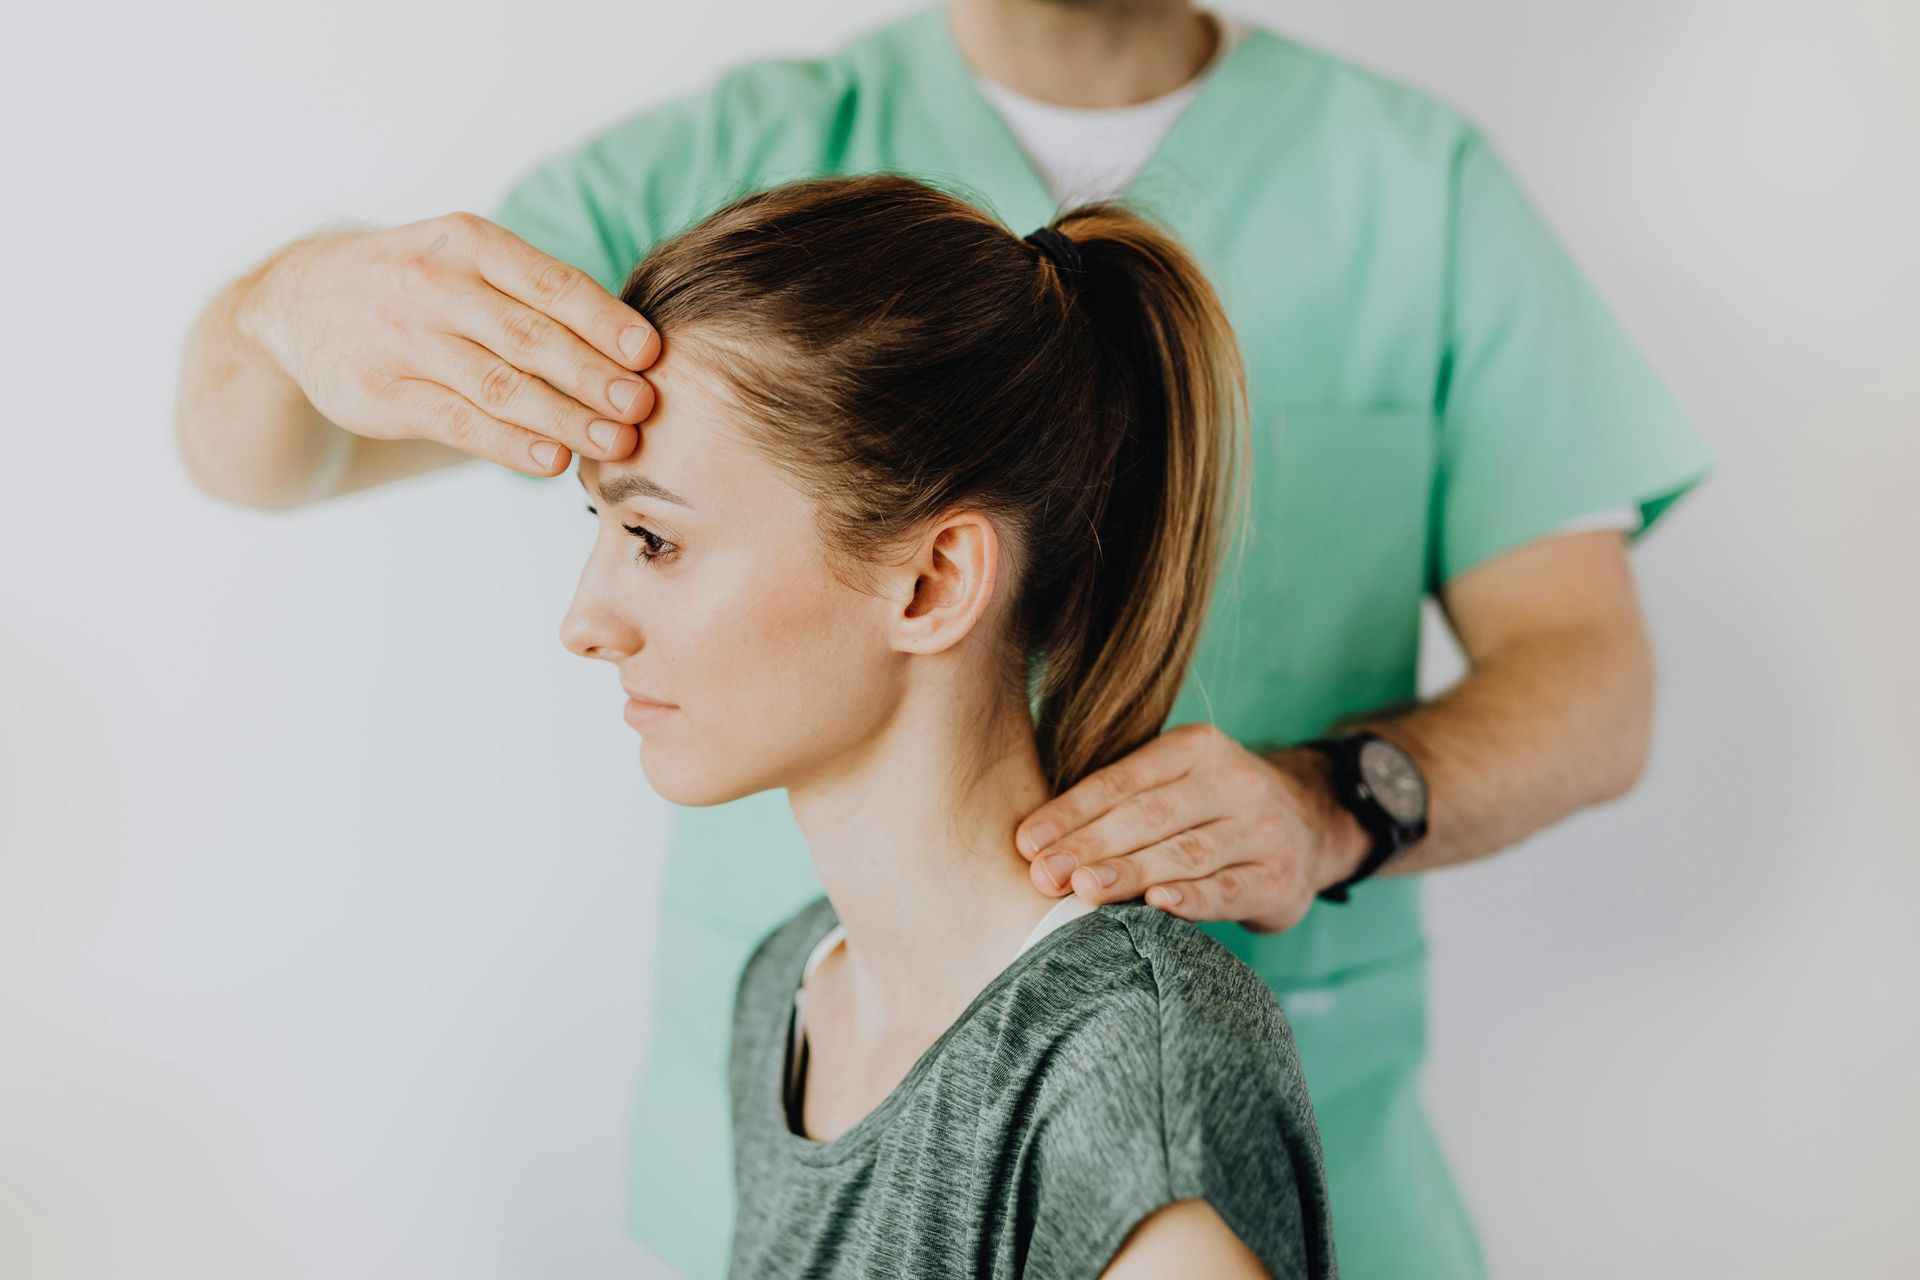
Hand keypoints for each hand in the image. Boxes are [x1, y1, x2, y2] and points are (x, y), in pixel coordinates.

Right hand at [237, 213, 660, 476]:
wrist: (300, 301)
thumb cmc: (420, 285)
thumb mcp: (468, 261)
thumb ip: (537, 294)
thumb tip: (636, 349)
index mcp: (470, 242)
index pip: (550, 283)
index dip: (604, 321)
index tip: (651, 354)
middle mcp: (434, 284)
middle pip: (530, 336)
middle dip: (594, 375)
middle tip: (644, 406)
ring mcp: (401, 338)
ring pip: (498, 384)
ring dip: (564, 417)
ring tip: (616, 443)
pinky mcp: (379, 392)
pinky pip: (457, 421)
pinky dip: (510, 444)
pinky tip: (552, 460)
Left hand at [1012, 723, 1372, 932]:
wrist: (1311, 826)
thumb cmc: (1211, 809)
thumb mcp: (1177, 783)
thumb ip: (1121, 800)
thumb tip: (1036, 839)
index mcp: (1196, 748)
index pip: (1122, 781)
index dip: (1072, 812)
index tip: (1027, 842)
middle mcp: (1233, 781)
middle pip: (1149, 816)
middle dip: (1090, 846)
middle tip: (1043, 875)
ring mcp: (1261, 830)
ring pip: (1185, 852)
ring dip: (1129, 873)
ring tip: (1083, 891)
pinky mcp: (1279, 878)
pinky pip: (1229, 888)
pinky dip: (1193, 900)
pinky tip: (1157, 906)